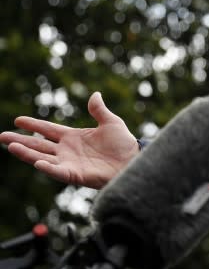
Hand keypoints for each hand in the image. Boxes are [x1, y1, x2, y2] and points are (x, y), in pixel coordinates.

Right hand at [0, 92, 138, 188]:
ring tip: (11, 147)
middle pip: (39, 144)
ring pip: (42, 157)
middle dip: (20, 140)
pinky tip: (36, 162)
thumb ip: (99, 110)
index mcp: (73, 137)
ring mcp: (70, 163)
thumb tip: (95, 94)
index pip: (48, 129)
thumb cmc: (124, 144)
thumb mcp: (111, 122)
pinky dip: (48, 168)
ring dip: (26, 153)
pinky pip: (58, 172)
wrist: (134, 161)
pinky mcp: (76, 174)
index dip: (34, 124)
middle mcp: (67, 150)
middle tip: (2, 136)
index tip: (18, 120)